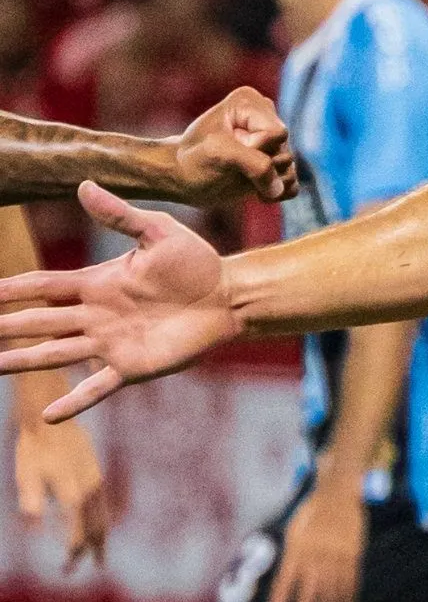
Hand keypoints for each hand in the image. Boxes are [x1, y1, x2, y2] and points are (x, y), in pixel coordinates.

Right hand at [0, 183, 244, 420]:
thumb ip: (119, 216)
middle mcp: (94, 316)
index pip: (41, 287)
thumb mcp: (158, 232)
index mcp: (96, 284)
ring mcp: (110, 344)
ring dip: (21, 362)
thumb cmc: (197, 263)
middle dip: (4, 327)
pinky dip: (74, 401)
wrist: (231, 297)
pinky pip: (97, 387)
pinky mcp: (132, 367)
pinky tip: (49, 417)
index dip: (9, 290)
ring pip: (54, 354)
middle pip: (37, 322)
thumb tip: (83, 185)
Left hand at [14, 395, 107, 568]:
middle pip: (97, 530)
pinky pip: (104, 507)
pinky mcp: (96, 475)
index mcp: (74, 495)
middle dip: (90, 553)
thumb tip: (34, 534)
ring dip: (100, 540)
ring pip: (104, 518)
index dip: (74, 553)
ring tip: (98, 557)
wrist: (52, 419)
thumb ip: (32, 505)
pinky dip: (102, 523)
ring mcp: (96, 483)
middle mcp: (90, 491)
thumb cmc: (34, 449)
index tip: (66, 567)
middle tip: (78, 570)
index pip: (79, 533)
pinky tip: (98, 527)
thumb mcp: (26, 477)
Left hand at [172, 87, 297, 204]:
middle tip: (233, 168)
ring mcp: (272, 142)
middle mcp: (265, 117)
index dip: (257, 149)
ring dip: (268, 184)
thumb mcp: (219, 153)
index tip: (229, 152)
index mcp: (250, 102)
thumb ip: (256, 164)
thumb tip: (280, 187)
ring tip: (241, 182)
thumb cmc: (193, 160)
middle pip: (286, 152)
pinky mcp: (276, 163)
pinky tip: (255, 192)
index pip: (277, 134)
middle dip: (262, 168)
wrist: (182, 177)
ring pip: (290, 170)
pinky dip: (276, 193)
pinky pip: (293, 184)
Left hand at [268, 482, 365, 601]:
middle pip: (309, 591)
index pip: (285, 581)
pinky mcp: (353, 554)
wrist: (338, 494)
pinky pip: (350, 581)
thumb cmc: (312, 513)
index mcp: (296, 549)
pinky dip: (348, 598)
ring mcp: (335, 555)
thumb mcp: (295, 530)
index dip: (280, 600)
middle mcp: (315, 555)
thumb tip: (289, 581)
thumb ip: (293, 555)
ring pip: (331, 590)